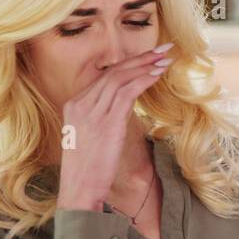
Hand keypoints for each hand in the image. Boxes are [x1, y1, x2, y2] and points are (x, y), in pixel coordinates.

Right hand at [56, 45, 175, 209]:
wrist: (80, 188)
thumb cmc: (88, 168)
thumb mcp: (88, 136)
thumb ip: (101, 117)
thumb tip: (123, 105)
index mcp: (74, 105)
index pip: (104, 77)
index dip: (128, 64)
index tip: (147, 57)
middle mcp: (81, 104)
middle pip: (113, 72)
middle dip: (140, 59)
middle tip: (162, 50)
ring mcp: (93, 112)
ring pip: (121, 78)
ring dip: (146, 67)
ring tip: (164, 60)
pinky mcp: (107, 122)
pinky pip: (127, 92)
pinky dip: (144, 80)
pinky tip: (158, 75)